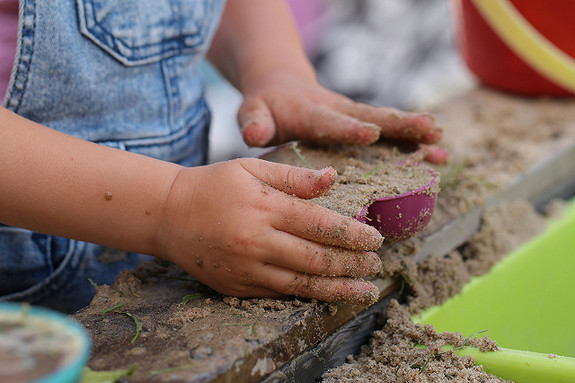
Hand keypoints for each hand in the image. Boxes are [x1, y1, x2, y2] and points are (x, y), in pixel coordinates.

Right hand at [156, 158, 382, 304]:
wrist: (168, 215)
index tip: (376, 239)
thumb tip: (334, 178)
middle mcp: (257, 241)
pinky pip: (279, 294)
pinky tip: (327, 294)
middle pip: (317, 259)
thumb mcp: (251, 168)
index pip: (321, 225)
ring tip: (365, 290)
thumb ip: (294, 176)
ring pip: (302, 285)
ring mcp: (246, 268)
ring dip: (339, 289)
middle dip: (353, 264)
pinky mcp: (236, 287)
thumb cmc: (213, 185)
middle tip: (375, 264)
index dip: (353, 235)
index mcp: (264, 207)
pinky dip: (308, 295)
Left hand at [237, 71, 447, 163]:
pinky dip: (413, 142)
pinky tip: (438, 154)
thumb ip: (254, 122)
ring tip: (442, 144)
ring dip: (414, 134)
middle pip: (371, 117)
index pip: (330, 121)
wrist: (282, 86)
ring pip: (387, 124)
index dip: (349, 128)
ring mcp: (353, 116)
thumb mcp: (253, 112)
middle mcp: (338, 111)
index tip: (371, 133)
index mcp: (310, 113)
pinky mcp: (362, 123)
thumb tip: (254, 133)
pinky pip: (390, 132)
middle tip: (429, 130)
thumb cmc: (266, 106)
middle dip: (399, 125)